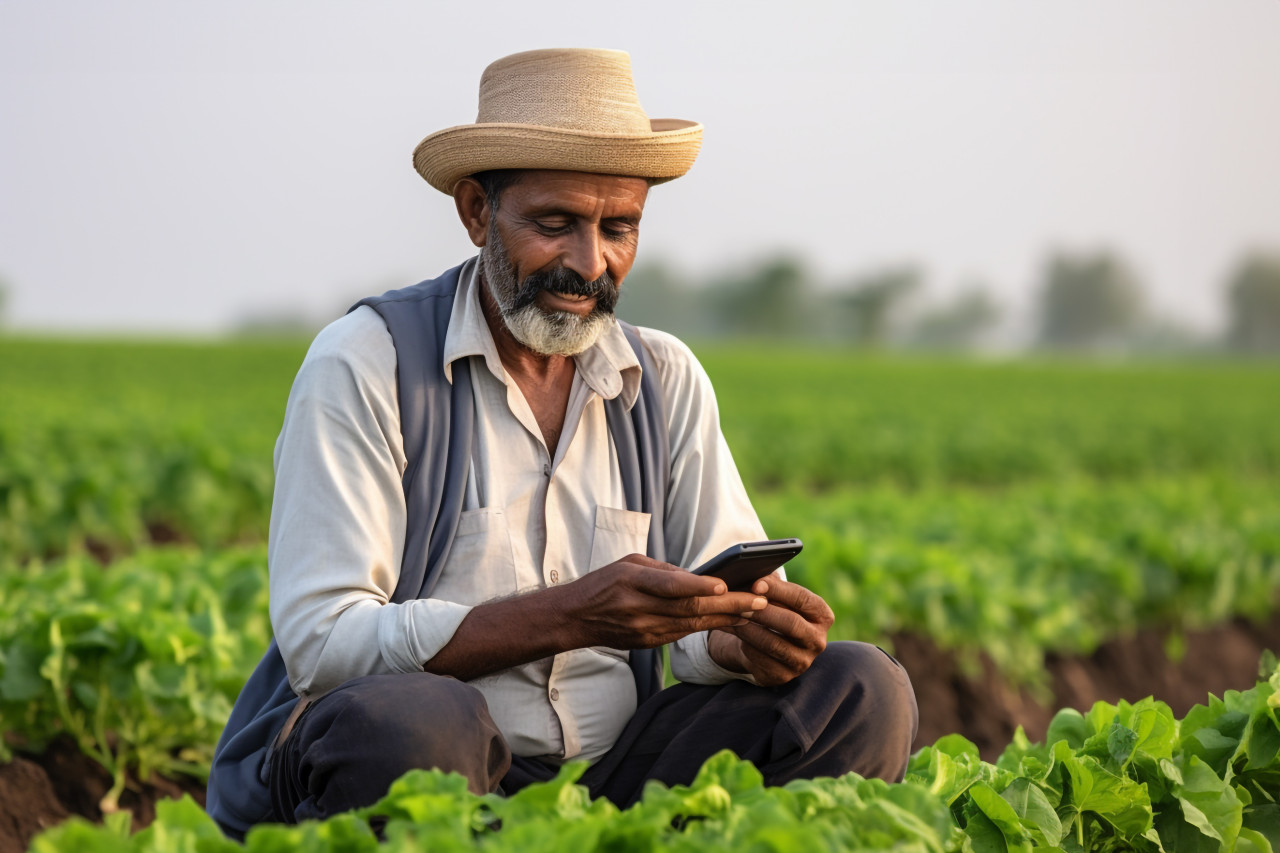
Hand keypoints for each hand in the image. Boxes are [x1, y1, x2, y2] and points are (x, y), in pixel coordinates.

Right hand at [559, 553, 767, 649]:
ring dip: (727, 618)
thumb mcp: (629, 564)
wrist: (575, 619)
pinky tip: (732, 621)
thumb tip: (700, 578)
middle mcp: (639, 609)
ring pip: (693, 625)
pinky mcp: (650, 643)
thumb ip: (664, 570)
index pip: (670, 586)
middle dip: (728, 605)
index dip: (698, 587)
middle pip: (689, 609)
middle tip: (759, 599)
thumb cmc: (604, 583)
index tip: (724, 585)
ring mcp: (645, 630)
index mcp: (631, 582)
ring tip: (756, 610)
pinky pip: (685, 634)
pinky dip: (710, 626)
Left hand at [708, 574, 833, 686]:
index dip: (780, 590)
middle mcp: (818, 641)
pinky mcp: (782, 676)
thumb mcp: (776, 597)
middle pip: (791, 624)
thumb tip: (755, 573)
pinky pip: (761, 660)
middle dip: (763, 611)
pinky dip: (743, 644)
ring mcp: (802, 662)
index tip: (756, 583)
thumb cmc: (773, 610)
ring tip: (731, 615)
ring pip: (773, 644)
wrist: (764, 643)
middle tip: (740, 601)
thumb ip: (771, 585)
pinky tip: (730, 631)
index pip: (804, 600)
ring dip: (749, 628)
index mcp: (823, 616)